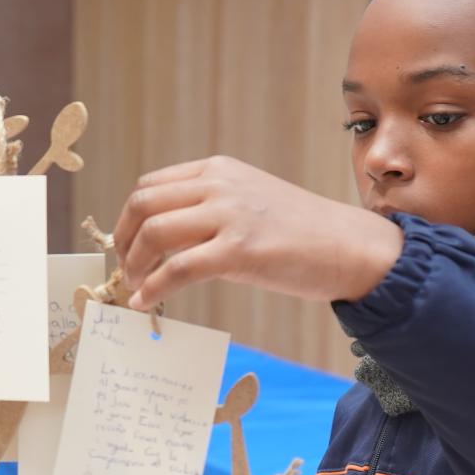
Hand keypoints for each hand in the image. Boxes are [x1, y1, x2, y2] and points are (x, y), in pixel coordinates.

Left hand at [113, 155, 403, 309]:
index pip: (151, 185)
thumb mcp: (250, 201)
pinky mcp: (239, 250)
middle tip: (125, 270)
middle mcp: (219, 185)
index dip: (128, 219)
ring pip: (154, 234)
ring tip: (136, 288)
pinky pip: (178, 269)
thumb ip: (210, 208)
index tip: (127, 246)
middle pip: (143, 205)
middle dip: (123, 241)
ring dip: (135, 265)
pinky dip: (153, 289)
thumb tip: (166, 238)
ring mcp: (229, 215)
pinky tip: (147, 304)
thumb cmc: (302, 232)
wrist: (350, 247)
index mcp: (218, 170)